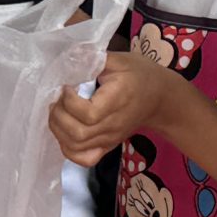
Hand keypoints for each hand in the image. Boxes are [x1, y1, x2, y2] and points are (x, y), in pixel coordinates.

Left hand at [47, 51, 186, 165]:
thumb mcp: (120, 60)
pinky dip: (67, 148)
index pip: (88, 114)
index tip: (66, 86)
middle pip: (78, 134)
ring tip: (58, 112)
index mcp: (118, 100)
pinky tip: (65, 132)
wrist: (159, 98)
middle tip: (57, 99)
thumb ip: (93, 58)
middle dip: (58, 116)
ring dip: (58, 130)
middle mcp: (114, 124)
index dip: (69, 102)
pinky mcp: (106, 146)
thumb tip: (68, 57)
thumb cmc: (139, 75)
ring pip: (76, 147)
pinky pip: (83, 159)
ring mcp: (110, 139)